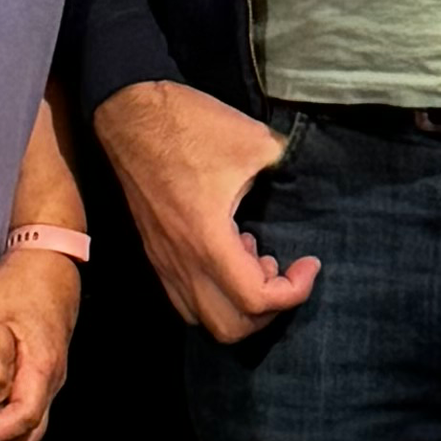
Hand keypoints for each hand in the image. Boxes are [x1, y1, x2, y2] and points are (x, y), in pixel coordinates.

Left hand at [0, 249, 80, 440]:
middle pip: (32, 432)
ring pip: (33, 425)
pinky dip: (10, 421)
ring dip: (5, 437)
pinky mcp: (44, 375)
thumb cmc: (21, 284)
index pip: (25, 417)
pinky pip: (30, 409)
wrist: (50, 265)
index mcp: (41, 364)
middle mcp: (52, 379)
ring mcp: (52, 379)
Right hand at [92, 82, 318, 340]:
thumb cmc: (187, 126)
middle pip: (230, 328)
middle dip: (267, 311)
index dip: (294, 290)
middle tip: (283, 272)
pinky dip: (215, 292)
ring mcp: (164, 260)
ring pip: (204, 318)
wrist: (131, 113)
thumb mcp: (254, 141)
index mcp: (208, 239)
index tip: (309, 263)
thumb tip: (307, 176)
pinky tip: (229, 250)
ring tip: (254, 259)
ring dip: (238, 304)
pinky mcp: (156, 252)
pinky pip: (187, 299)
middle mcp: (182, 261)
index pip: (256, 300)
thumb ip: (287, 168)